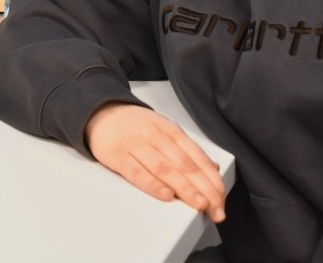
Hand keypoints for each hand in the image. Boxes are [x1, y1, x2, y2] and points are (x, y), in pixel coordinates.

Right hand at [85, 102, 226, 222]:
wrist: (100, 113)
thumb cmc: (135, 126)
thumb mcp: (164, 130)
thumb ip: (187, 150)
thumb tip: (212, 169)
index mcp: (171, 131)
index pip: (197, 158)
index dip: (212, 180)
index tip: (222, 200)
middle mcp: (156, 136)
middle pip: (185, 165)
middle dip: (204, 189)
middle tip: (217, 210)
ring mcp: (136, 145)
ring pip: (165, 169)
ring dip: (185, 189)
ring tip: (200, 205)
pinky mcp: (118, 156)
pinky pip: (137, 172)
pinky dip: (153, 185)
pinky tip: (167, 195)